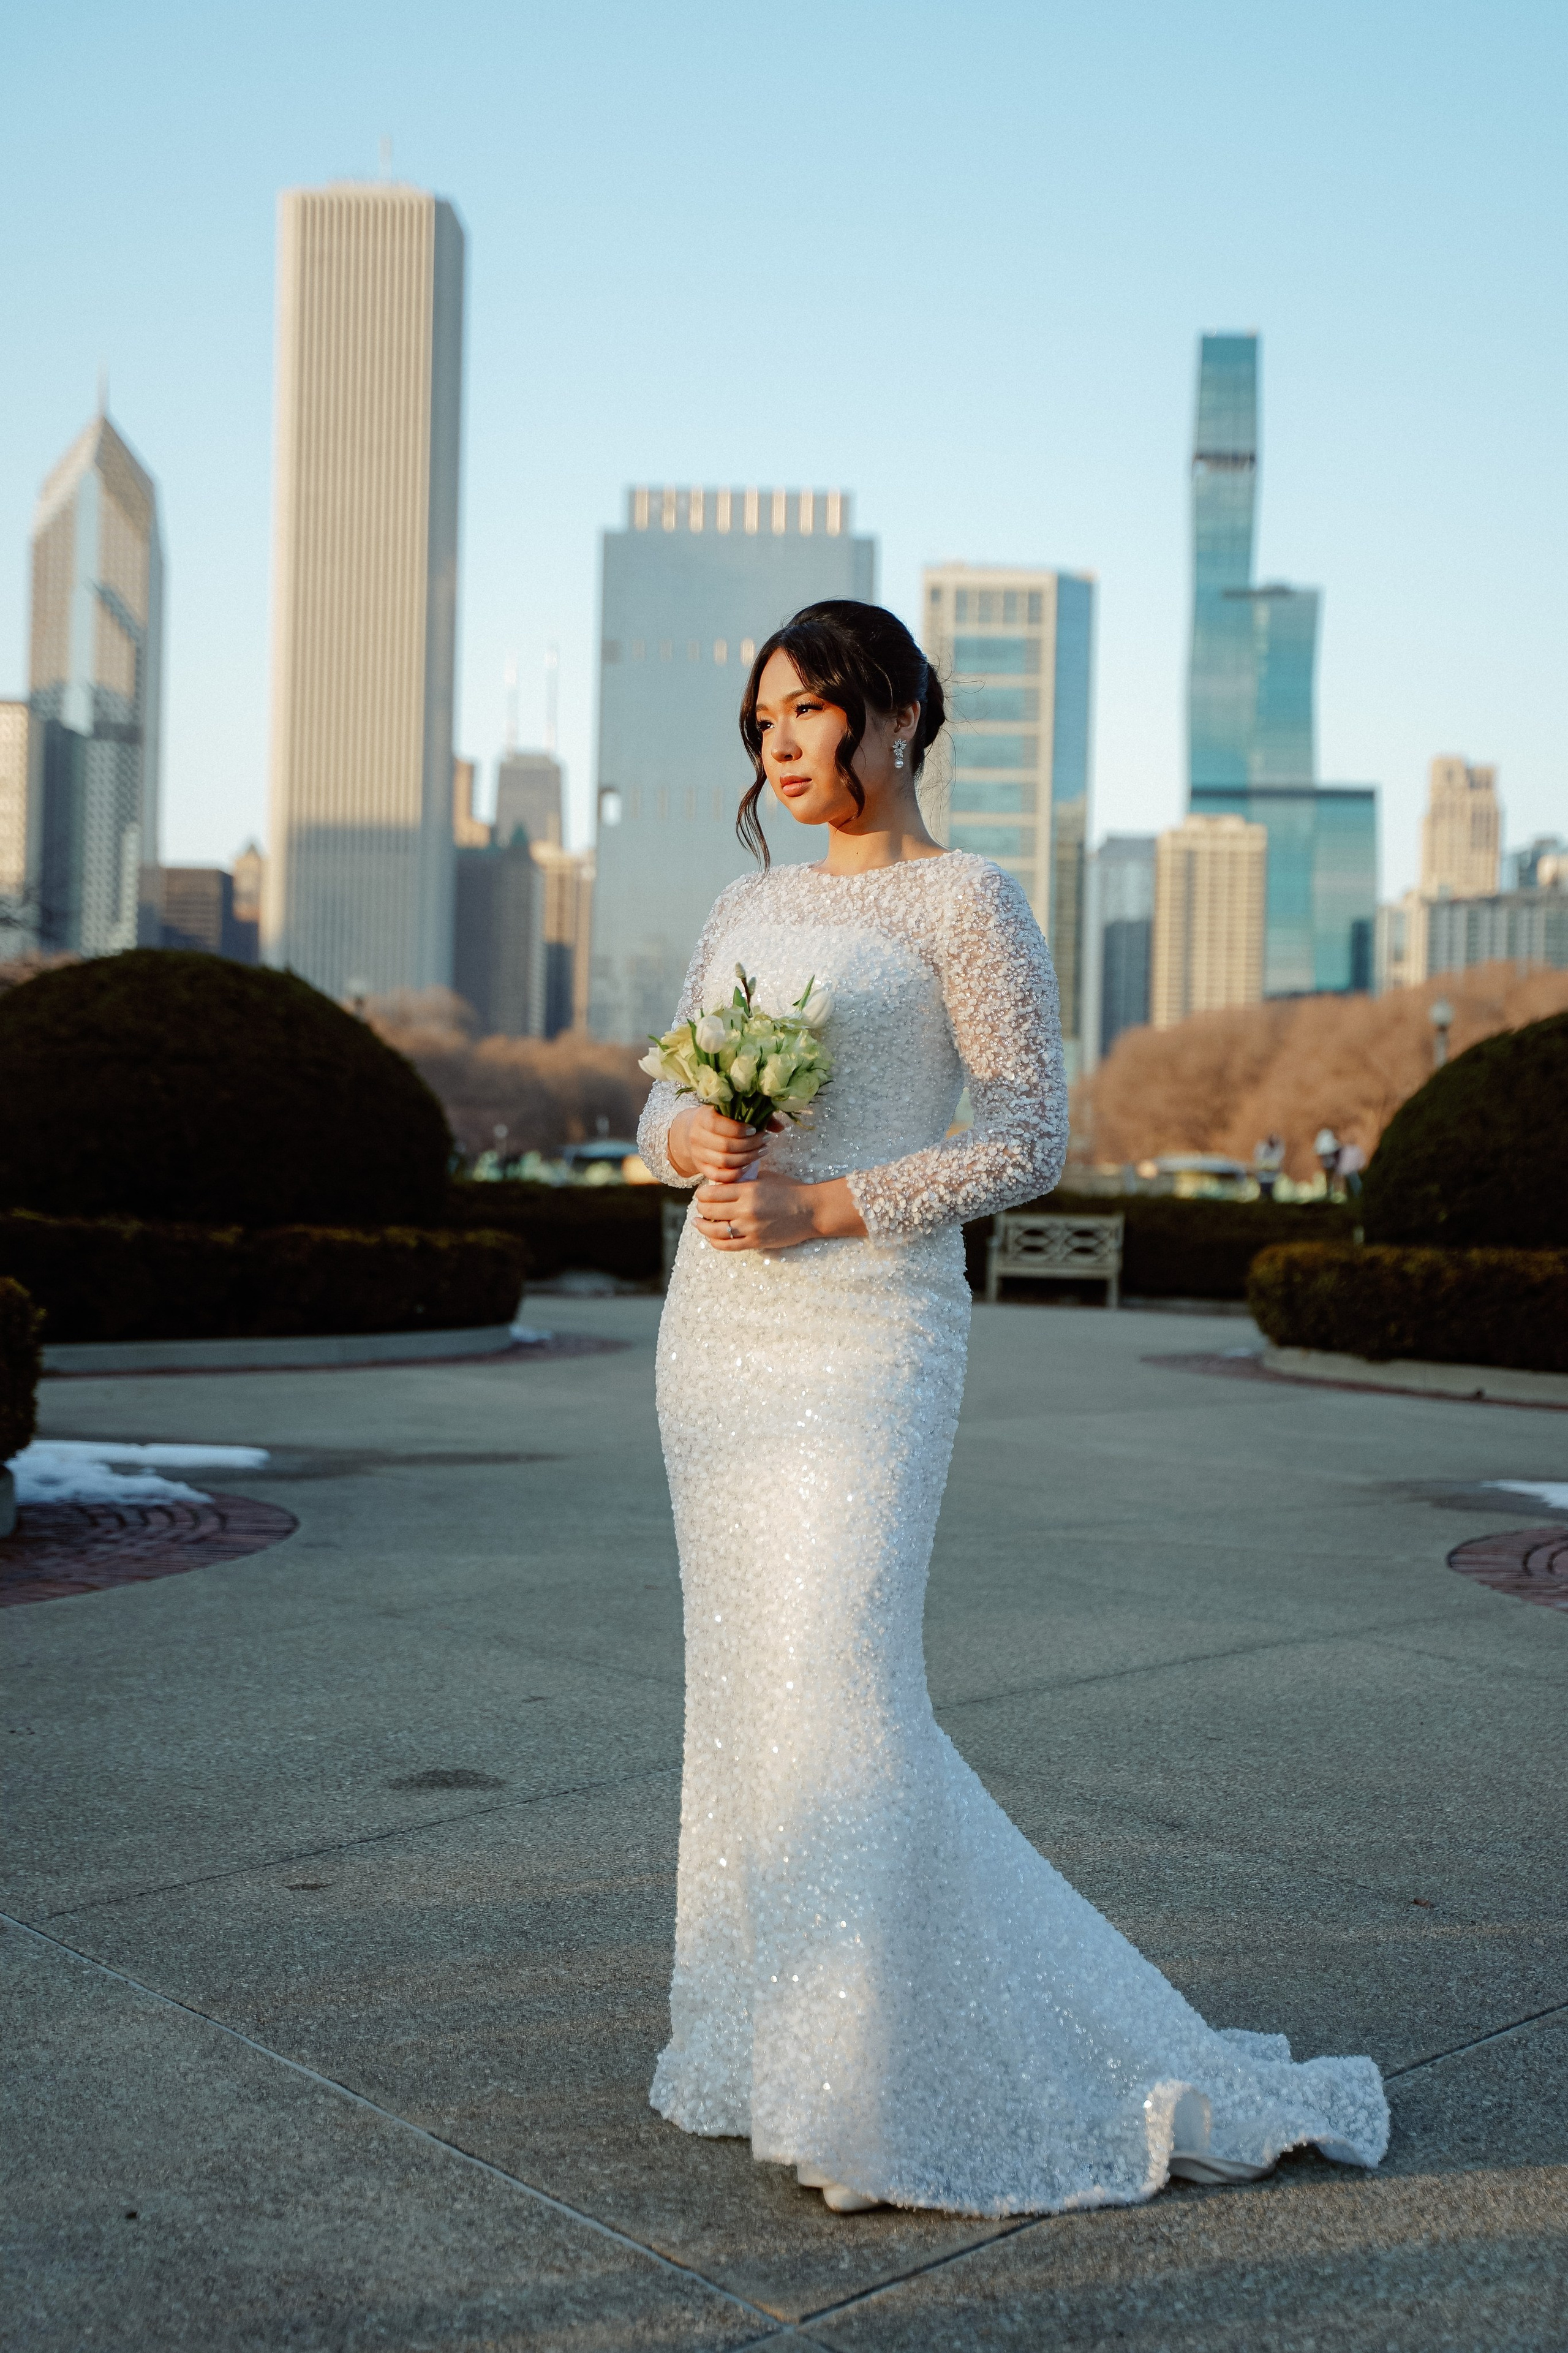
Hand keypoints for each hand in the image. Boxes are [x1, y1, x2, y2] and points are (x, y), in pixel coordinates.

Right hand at [667, 1104, 778, 1182]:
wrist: (694, 1132)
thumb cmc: (721, 1119)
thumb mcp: (732, 1111)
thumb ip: (757, 1116)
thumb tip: (780, 1128)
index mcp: (703, 1118)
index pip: (718, 1125)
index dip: (738, 1129)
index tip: (755, 1129)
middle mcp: (697, 1136)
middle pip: (725, 1146)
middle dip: (750, 1145)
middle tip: (766, 1141)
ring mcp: (698, 1154)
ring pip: (724, 1162)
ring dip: (747, 1158)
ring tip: (762, 1151)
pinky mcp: (701, 1168)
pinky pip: (718, 1176)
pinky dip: (735, 1173)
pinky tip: (749, 1166)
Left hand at [693, 1173, 865, 1251]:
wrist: (811, 1210)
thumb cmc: (789, 1190)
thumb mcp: (764, 1177)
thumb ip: (742, 1180)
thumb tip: (720, 1184)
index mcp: (747, 1190)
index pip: (711, 1193)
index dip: (701, 1194)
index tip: (701, 1194)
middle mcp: (746, 1210)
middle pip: (709, 1211)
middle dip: (701, 1208)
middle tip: (701, 1206)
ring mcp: (750, 1228)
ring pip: (714, 1231)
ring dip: (702, 1226)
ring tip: (698, 1222)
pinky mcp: (755, 1242)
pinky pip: (727, 1246)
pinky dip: (715, 1242)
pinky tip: (711, 1237)